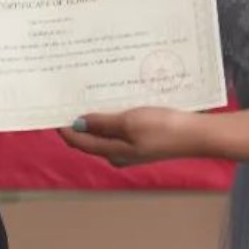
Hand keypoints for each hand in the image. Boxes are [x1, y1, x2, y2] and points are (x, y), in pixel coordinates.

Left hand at [59, 106, 197, 165]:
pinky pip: (119, 126)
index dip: (63, 127)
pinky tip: (113, 101)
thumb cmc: (164, 129)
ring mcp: (131, 146)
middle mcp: (118, 152)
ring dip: (95, 115)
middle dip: (77, 119)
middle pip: (89, 137)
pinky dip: (111, 115)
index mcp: (112, 151)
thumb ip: (102, 123)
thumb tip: (77, 125)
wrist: (195, 135)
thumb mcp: (129, 123)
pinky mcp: (142, 138)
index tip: (52, 108)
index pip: (78, 141)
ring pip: (104, 130)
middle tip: (67, 97)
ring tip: (86, 95)